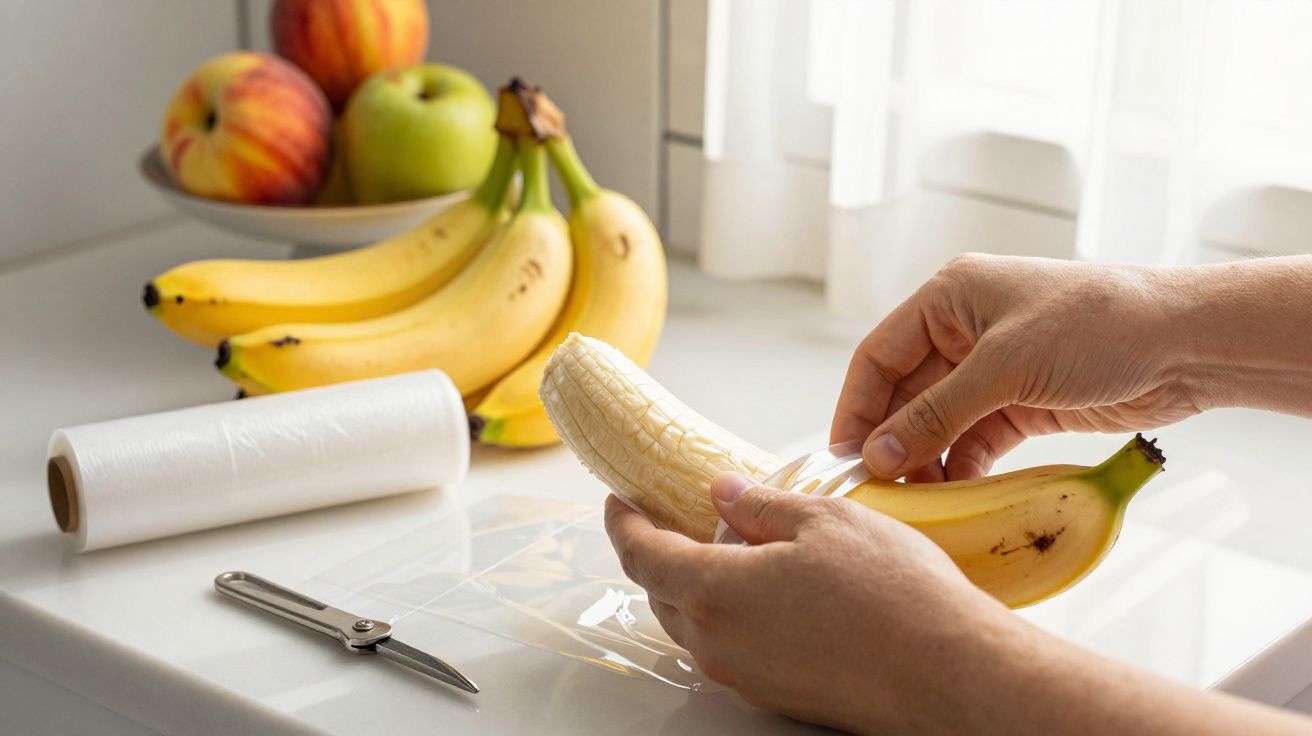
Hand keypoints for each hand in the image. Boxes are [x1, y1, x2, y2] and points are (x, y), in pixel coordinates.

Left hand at [606, 475, 1311, 734]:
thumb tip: (723, 496)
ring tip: (726, 547)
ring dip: (695, 584)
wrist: (952, 674)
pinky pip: (729, 647)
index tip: (618, 500)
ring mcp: (745, 676)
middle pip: (662, 592)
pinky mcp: (775, 695)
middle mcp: (717, 642)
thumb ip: (761, 507)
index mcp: (715, 590)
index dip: (623, 523)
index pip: (641, 554)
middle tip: (672, 515)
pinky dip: (728, 612)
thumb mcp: (825, 521)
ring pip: (694, 623)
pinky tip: (765, 588)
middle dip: (659, 551)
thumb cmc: (895, 594)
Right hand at [830, 253, 1201, 481]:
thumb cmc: (1097, 327)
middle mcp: (964, 329)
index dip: (857, 406)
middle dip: (891, 439)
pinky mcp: (1022, 402)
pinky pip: (973, 439)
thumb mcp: (1006, 367)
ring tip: (913, 500)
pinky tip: (953, 494)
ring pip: (937, 420)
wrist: (1186, 345)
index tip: (843, 456)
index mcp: (949, 297)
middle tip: (875, 489)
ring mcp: (993, 368)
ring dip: (924, 458)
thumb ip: (938, 413)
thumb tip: (880, 454)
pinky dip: (960, 466)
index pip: (879, 355)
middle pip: (905, 392)